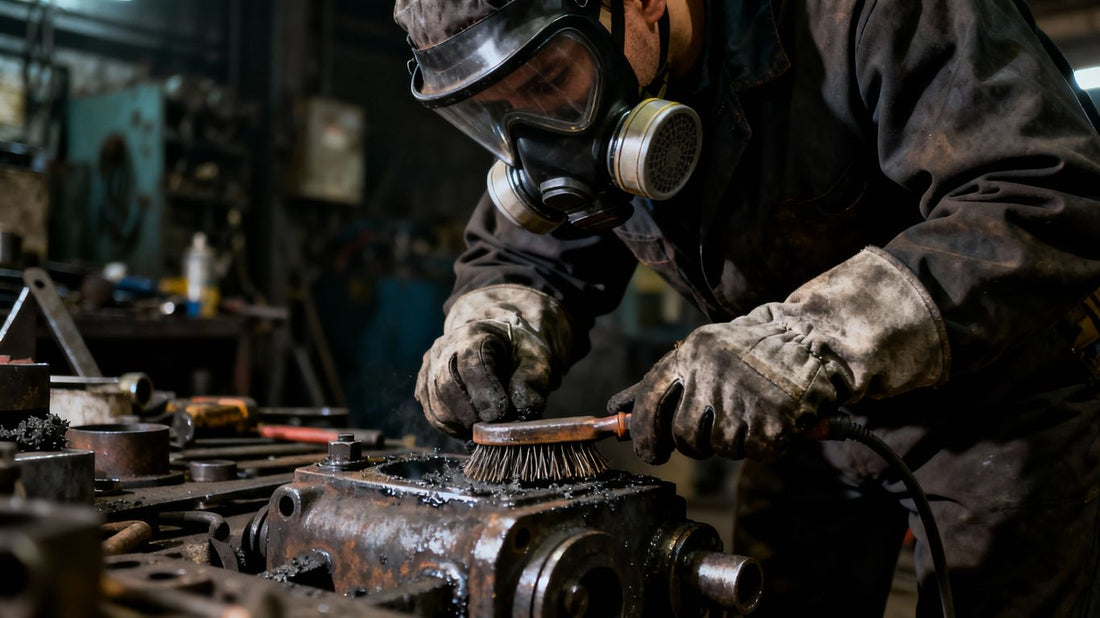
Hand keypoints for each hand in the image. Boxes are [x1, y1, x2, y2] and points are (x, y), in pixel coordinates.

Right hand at [416, 285, 572, 437]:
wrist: (496, 343)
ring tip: (486, 428)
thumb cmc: (516, 351)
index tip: (502, 414)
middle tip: (493, 427)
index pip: (470, 366)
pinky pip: (433, 416)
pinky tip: (472, 426)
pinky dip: (453, 428)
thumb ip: (532, 380)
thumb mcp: (534, 357)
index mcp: (472, 335)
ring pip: (437, 407)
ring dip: (462, 425)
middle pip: (446, 388)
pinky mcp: (424, 388)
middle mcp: (443, 349)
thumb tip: (524, 408)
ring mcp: (429, 369)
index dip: (485, 394)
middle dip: (472, 414)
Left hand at [614, 316, 837, 463]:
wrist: (815, 337)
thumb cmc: (754, 348)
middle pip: (686, 437)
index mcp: (691, 354)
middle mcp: (712, 375)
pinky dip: (767, 443)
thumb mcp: (704, 351)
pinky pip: (757, 452)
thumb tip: (617, 410)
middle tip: (717, 428)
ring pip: (721, 449)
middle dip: (697, 443)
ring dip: (736, 441)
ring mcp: (743, 399)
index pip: (651, 402)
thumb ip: (664, 382)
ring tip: (753, 411)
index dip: (645, 434)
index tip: (651, 452)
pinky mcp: (773, 421)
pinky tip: (775, 418)